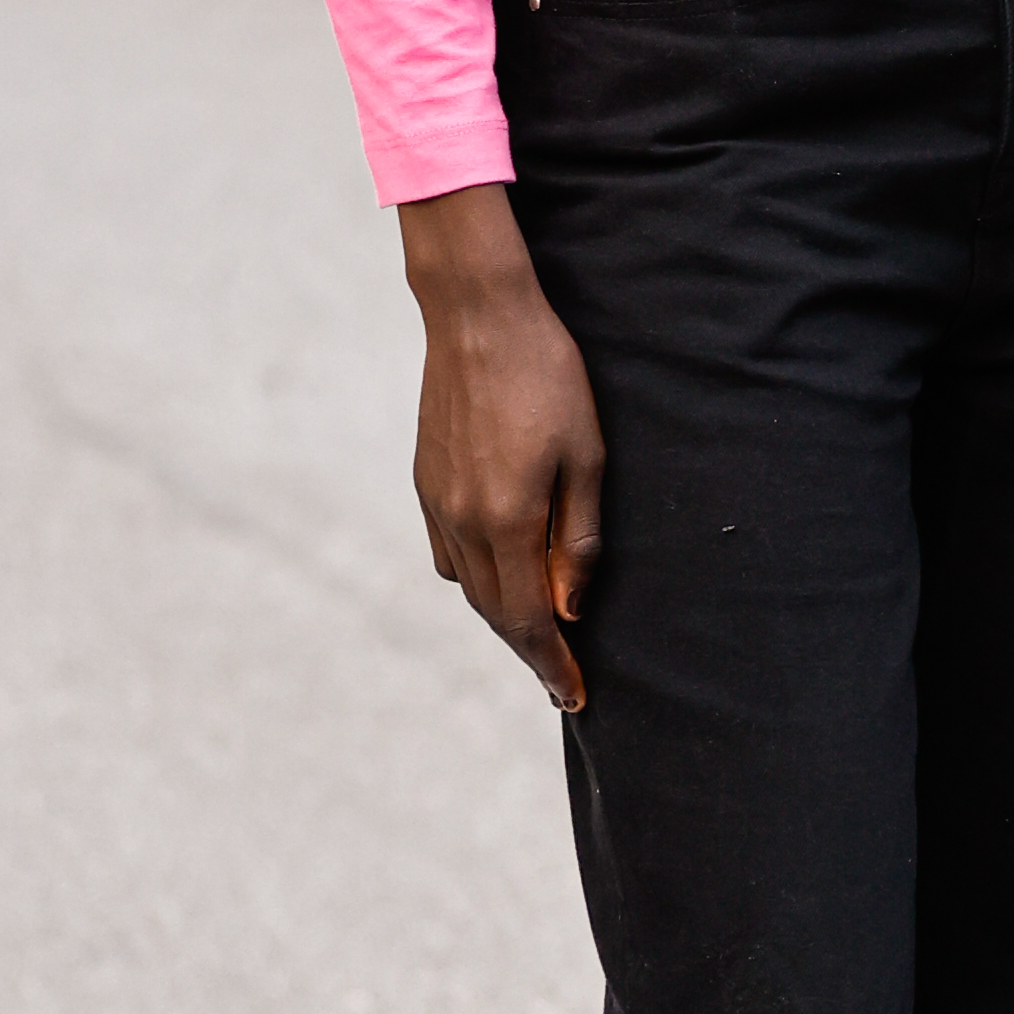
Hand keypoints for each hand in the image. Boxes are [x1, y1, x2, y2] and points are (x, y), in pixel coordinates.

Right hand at [399, 186, 602, 711]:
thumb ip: (580, 538)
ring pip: (470, 587)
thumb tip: (570, 608)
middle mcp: (463, 521)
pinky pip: (448, 553)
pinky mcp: (425, 482)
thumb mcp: (588, 455)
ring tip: (541, 632)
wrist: (477, 315)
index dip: (553, 665)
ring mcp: (436, 502)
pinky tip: (504, 574)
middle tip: (563, 682)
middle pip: (497, 613)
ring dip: (505, 616)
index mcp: (507, 519)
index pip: (531, 619)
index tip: (575, 698)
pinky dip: (478, 579)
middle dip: (531, 653)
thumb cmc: (549, 377)